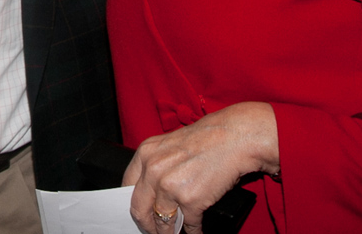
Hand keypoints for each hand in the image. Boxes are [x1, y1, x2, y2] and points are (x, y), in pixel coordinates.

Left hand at [122, 102, 278, 233]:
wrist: (235, 137)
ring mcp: (170, 186)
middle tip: (153, 231)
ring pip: (161, 222)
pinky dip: (192, 232)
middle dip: (146, 225)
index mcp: (145, 153)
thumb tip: (150, 193)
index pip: (126, 187)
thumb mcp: (170, 145)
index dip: (134, 205)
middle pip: (139, 209)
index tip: (139, 215)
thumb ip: (156, 165)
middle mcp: (153, 169)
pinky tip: (195, 231)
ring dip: (167, 232)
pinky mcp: (191, 200)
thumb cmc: (208, 139)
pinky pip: (187, 225)